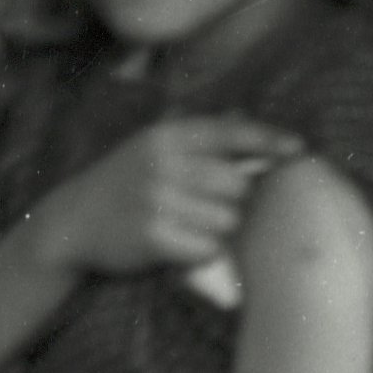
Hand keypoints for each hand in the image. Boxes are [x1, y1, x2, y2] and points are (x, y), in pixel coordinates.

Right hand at [29, 112, 303, 280]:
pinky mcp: (154, 236)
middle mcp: (164, 163)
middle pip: (237, 186)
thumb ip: (197, 137)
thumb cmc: (124, 183)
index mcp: (167, 136)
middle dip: (232, 201)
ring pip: (226, 221)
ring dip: (216, 230)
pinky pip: (207, 249)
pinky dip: (200, 252)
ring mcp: (158, 200)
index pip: (230, 133)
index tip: (298, 148)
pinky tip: (178, 245)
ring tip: (187, 226)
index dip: (268, 140)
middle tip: (205, 207)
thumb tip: (247, 119)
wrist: (74, 221)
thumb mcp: (151, 147)